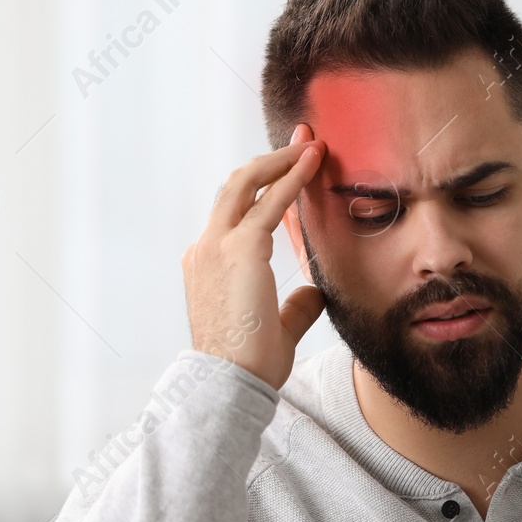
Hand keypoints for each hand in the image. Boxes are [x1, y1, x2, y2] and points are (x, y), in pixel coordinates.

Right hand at [183, 124, 328, 389]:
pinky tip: (313, 163)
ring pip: (246, 184)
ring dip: (281, 161)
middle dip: (270, 160)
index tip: (289, 169)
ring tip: (311, 145)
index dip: (263, 188)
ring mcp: (217, 246)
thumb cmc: (249, 365)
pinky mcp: (239, 249)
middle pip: (235, 187)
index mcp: (208, 265)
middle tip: (302, 139)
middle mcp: (206, 249)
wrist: (230, 381)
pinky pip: (269, 204)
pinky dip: (292, 179)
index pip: (236, 215)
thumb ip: (294, 306)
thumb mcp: (277, 328)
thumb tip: (315, 292)